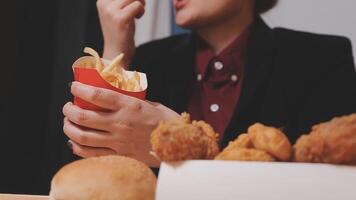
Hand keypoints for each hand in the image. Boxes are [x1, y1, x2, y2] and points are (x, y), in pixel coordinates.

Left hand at [62, 82, 178, 166]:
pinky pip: (92, 153)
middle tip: (67, 106)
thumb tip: (115, 98)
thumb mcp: (150, 104)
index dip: (80, 89)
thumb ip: (130, 102)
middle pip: (84, 116)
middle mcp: (121, 123)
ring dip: (70, 128)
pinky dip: (78, 147)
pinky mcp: (119, 154)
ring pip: (84, 136)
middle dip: (69, 110)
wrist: (179, 143)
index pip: (97, 95)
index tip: (73, 86)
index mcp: (129, 106)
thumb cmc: (166, 121)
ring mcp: (119, 140)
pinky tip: (74, 142)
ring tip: (67, 123)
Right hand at [97, 0, 144, 65]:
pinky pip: (138, 5)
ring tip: (137, 13)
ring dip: (140, 3)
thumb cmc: (120, 33)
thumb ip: (124, 1)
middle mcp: (104, 4)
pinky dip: (141, 11)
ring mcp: (111, 11)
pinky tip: (137, 18)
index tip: (133, 7)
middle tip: (138, 7)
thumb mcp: (119, 12)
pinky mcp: (121, 19)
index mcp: (102, 1)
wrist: (116, 53)